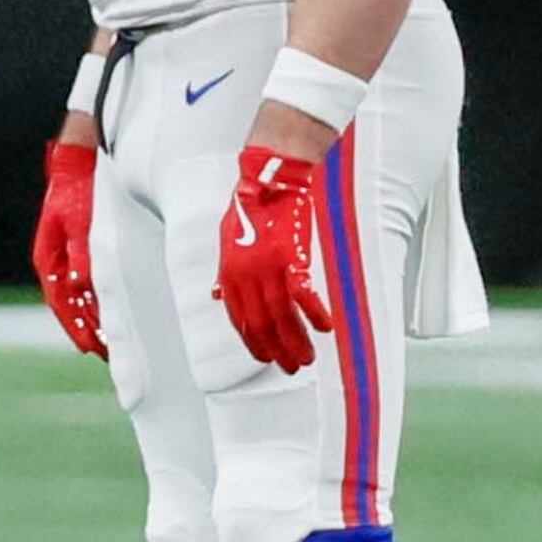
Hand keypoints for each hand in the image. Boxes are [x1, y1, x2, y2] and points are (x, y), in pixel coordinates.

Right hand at [32, 139, 104, 359]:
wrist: (79, 161)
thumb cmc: (78, 189)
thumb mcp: (78, 221)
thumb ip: (80, 253)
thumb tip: (80, 284)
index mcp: (48, 259)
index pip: (61, 303)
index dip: (76, 327)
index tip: (90, 348)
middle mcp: (56, 262)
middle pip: (70, 306)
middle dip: (86, 331)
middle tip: (106, 354)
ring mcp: (66, 256)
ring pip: (79, 297)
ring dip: (93, 319)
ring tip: (111, 342)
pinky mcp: (80, 249)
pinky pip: (88, 283)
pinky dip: (99, 300)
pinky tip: (112, 310)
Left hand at [214, 145, 338, 373]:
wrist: (271, 175)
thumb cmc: (251, 203)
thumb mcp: (226, 237)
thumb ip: (224, 271)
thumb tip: (216, 295)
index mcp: (229, 272)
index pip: (240, 320)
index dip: (253, 342)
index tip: (266, 356)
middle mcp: (246, 275)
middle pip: (262, 324)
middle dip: (277, 350)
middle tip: (293, 365)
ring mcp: (268, 267)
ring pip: (282, 317)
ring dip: (296, 341)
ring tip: (308, 357)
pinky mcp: (292, 257)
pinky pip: (304, 296)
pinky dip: (315, 314)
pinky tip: (325, 328)